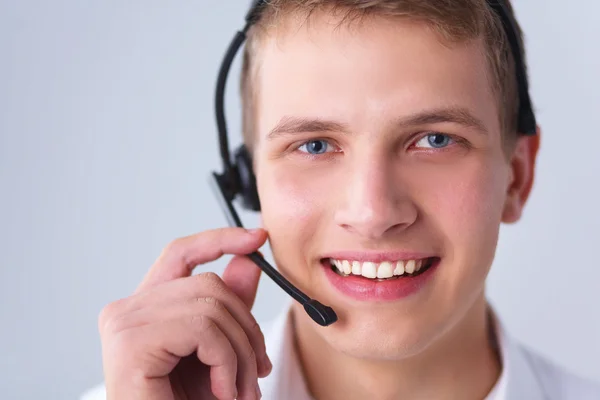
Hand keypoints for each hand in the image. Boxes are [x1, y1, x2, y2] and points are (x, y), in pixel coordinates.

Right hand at [98, 228, 271, 399]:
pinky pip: (203, 330)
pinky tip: (223, 390)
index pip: (181, 253)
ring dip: (241, 353)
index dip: (219, 239)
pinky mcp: (130, 343)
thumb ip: (230, 307)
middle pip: (208, 284)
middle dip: (247, 327)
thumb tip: (249, 262)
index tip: (256, 237)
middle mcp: (126, 310)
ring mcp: (123, 323)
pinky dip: (227, 362)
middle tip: (257, 370)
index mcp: (146, 308)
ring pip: (211, 306)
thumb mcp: (218, 352)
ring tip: (240, 389)